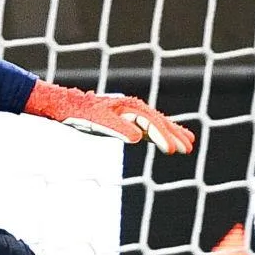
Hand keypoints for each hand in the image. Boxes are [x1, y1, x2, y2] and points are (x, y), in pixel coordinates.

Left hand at [24, 82, 195, 153]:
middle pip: (159, 122)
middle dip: (174, 135)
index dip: (163, 137)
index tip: (173, 150)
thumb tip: (139, 137)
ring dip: (172, 133)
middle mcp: (133, 108)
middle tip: (189, 148)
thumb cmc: (80, 113)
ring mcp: (130, 113)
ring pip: (156, 123)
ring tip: (188, 143)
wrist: (65, 104)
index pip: (152, 124)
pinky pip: (148, 126)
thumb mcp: (97, 122)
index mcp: (130, 108)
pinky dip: (159, 132)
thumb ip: (118, 129)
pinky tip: (164, 140)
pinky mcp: (125, 119)